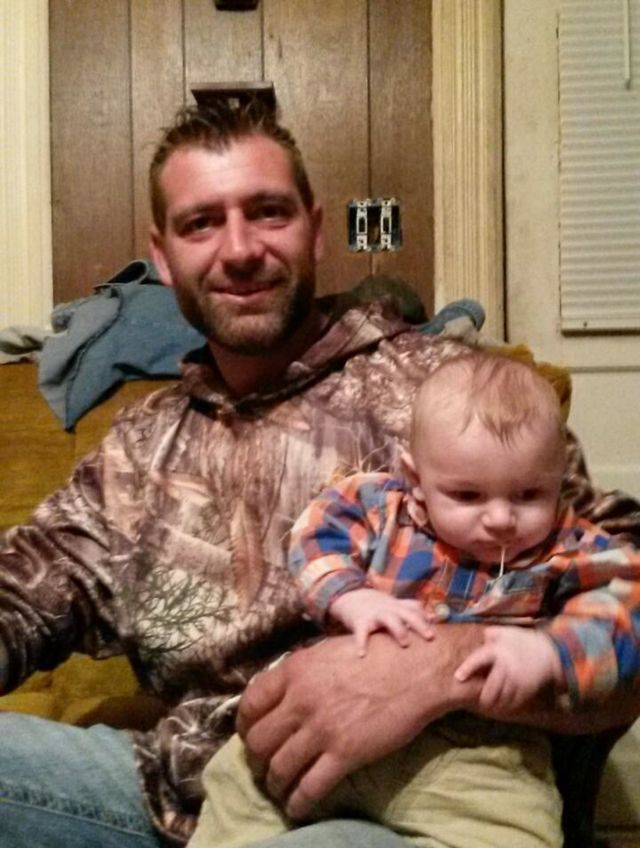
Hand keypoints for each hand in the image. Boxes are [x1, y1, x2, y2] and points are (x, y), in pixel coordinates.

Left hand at [236, 626, 482, 819]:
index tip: (249, 734)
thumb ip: (303, 671)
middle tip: (263, 764)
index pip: (251, 702)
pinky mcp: (345, 753)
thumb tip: (285, 690)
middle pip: (258, 740)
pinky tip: (296, 807)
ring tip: (278, 788)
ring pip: (279, 767)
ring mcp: (322, 728)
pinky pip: (309, 787)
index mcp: (295, 670)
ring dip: (274, 783)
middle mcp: (301, 700)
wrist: (417, 668)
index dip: (245, 724)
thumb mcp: (328, 651)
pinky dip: (297, 802)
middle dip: (256, 757)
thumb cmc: (377, 653)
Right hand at [330, 588, 433, 655]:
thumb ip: (412, 610)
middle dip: (419, 624)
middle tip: (430, 637)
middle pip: (408, 613)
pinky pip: (361, 632)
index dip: (426, 617)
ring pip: (389, 619)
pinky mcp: (360, 621)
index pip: (415, 608)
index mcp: (399, 606)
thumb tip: (434, 617)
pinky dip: (361, 643)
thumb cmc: (379, 607)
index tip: (436, 630)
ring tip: (405, 643)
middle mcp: (389, 608)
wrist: (351, 597)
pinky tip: (362, 655)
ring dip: (398, 629)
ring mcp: (375, 614)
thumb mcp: (395, 606)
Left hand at [454, 626, 563, 711]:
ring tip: (490, 703)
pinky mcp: (526, 690)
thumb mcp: (506, 632)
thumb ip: (490, 635)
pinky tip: (503, 704)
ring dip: (495, 702)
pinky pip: (513, 702)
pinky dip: (507, 705)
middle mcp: (506, 666)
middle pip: (490, 688)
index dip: (467, 669)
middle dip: (484, 696)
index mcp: (498, 651)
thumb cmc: (524, 641)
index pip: (478, 660)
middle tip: (480, 698)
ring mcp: (517, 680)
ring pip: (501, 698)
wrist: (549, 652)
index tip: (458, 678)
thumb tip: (479, 638)